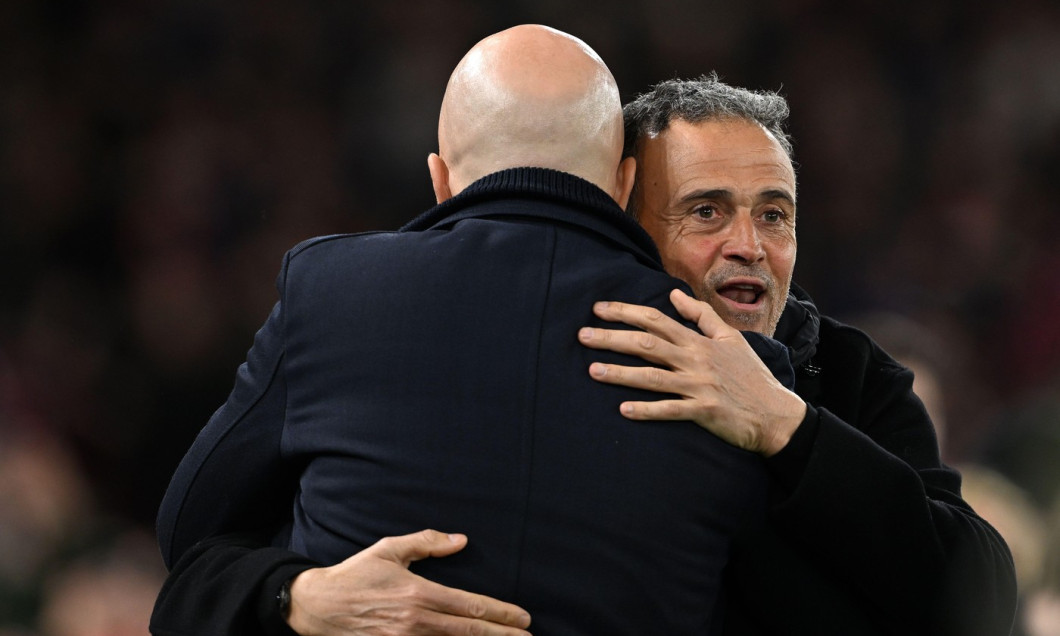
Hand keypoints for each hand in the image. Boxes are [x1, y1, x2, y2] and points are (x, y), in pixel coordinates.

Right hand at [286, 529, 531, 634]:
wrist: (318, 606)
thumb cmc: (356, 574)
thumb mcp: (390, 549)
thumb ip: (427, 542)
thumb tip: (461, 540)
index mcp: (418, 593)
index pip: (469, 605)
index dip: (500, 613)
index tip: (522, 618)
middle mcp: (415, 621)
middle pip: (468, 631)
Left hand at [577, 288, 805, 455]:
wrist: (777, 414)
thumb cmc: (751, 376)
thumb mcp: (731, 338)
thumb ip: (701, 316)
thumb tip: (673, 293)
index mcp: (699, 341)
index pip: (656, 320)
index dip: (626, 313)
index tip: (599, 309)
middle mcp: (696, 360)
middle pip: (647, 344)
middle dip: (612, 338)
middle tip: (581, 335)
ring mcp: (699, 386)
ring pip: (653, 377)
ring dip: (620, 373)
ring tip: (592, 371)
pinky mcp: (704, 411)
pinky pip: (670, 410)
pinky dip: (647, 410)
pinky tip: (623, 410)